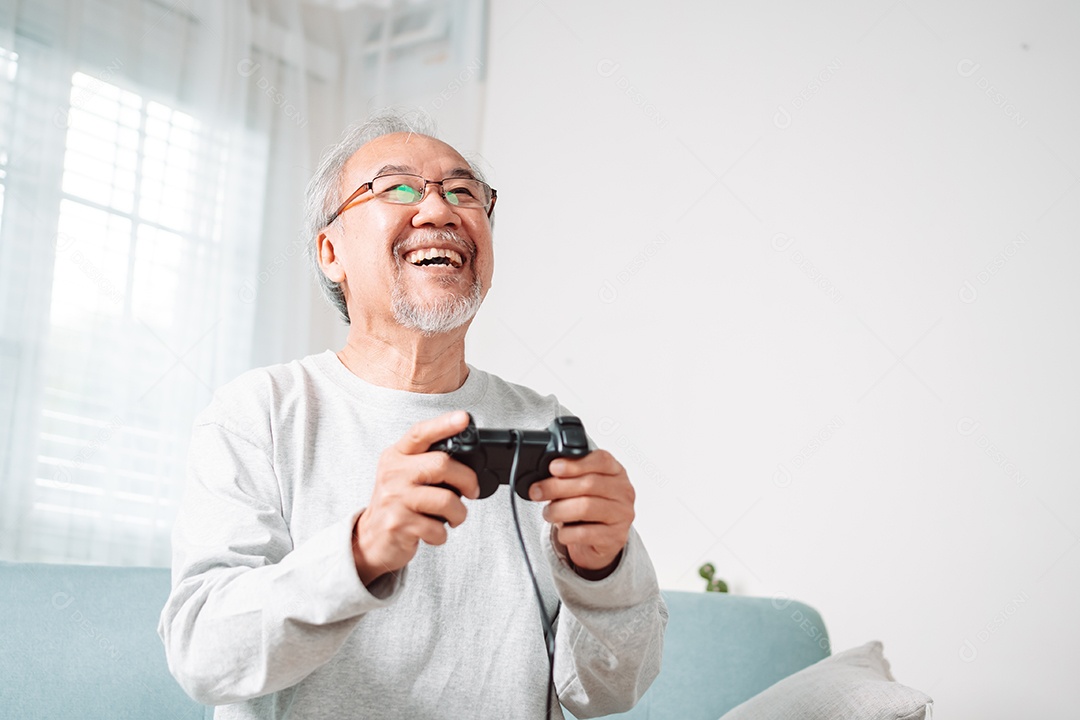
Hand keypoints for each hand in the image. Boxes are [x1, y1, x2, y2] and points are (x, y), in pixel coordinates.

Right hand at [352, 410, 479, 585]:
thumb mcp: (404, 474)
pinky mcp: (399, 524)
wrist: (370, 537)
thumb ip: (427, 462)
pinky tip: (433, 531)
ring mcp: (394, 498)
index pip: (421, 433)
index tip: (463, 417)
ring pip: (446, 500)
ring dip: (459, 513)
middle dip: (467, 480)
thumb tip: (468, 461)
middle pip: (442, 464)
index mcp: (397, 456)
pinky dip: (442, 534)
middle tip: (471, 491)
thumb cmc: (397, 503)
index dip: (444, 424)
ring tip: (454, 517)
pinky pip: (437, 528)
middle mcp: (393, 473)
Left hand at [528, 449, 634, 575]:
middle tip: (536, 491)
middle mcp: (624, 492)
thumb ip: (570, 476)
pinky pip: (585, 533)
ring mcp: (622, 515)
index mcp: (617, 472)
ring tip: (548, 513)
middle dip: (557, 487)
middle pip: (589, 484)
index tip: (553, 467)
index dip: (575, 463)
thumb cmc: (589, 508)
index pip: (602, 460)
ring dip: (559, 510)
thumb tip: (544, 474)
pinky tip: (562, 532)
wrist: (601, 542)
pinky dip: (566, 533)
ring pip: (586, 507)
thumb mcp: (582, 487)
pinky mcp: (615, 538)